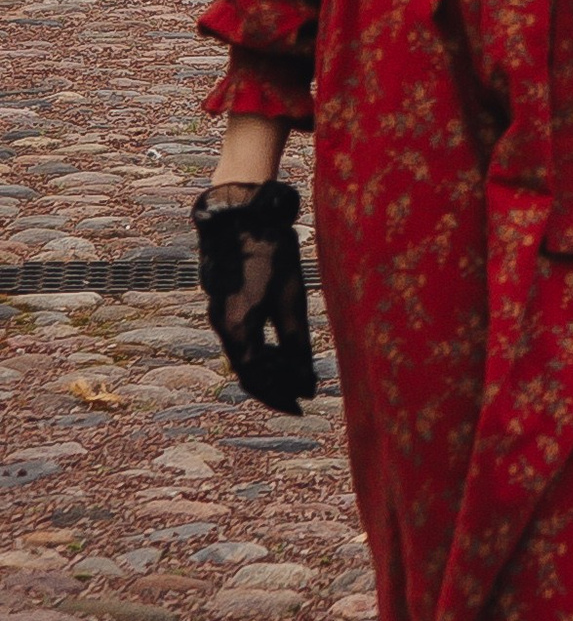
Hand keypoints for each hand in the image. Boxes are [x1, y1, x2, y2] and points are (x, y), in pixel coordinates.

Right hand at [192, 177, 316, 414]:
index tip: (302, 405)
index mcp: (238, 331)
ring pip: (242, 354)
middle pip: (248, 370)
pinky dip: (258, 347)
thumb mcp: (291, 300)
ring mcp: (218, 314)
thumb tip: (306, 383)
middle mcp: (222, 328)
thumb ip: (296, 344)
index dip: (280, 395)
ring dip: (267, 367)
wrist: (240, 215)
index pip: (258, 379)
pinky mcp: (222, 300)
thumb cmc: (269, 255)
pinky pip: (239, 336)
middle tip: (301, 393)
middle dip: (274, 385)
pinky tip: (278, 343)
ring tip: (295, 369)